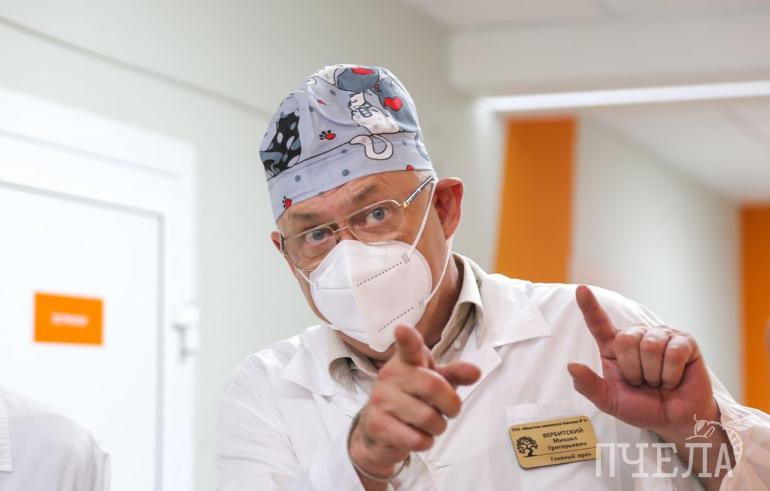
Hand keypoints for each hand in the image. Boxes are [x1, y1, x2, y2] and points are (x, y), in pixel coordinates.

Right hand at [349, 325, 480, 482]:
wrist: (375, 431)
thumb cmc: (409, 399)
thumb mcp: (434, 382)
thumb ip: (454, 375)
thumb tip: (475, 371)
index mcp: (406, 361)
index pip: (408, 346)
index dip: (407, 338)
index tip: (402, 329)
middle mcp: (390, 375)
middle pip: (433, 387)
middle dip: (451, 405)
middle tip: (449, 410)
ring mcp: (381, 400)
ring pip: (428, 418)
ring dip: (438, 427)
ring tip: (428, 424)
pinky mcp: (378, 425)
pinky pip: (417, 439)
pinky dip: (425, 441)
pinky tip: (416, 435)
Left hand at [567, 285, 717, 439]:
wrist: (674, 420)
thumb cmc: (641, 407)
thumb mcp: (610, 401)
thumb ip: (589, 386)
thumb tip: (571, 366)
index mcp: (614, 347)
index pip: (599, 323)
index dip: (589, 306)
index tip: (581, 289)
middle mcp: (637, 335)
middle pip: (626, 340)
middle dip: (633, 370)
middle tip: (643, 382)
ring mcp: (662, 336)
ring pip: (651, 346)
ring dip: (654, 374)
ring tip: (659, 381)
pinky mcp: (685, 341)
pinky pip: (674, 353)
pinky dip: (672, 374)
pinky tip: (674, 380)